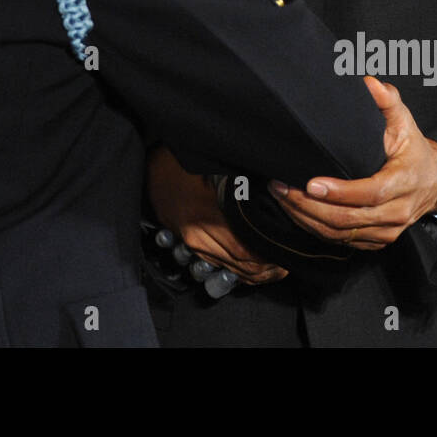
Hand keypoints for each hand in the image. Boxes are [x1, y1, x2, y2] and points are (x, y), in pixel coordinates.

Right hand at [148, 147, 287, 284]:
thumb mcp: (214, 169)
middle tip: (286, 265)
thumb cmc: (182, 162)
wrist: (150, 168)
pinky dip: (237, 269)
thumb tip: (271, 197)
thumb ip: (239, 189)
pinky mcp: (189, 243)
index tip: (285, 255)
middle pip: (239, 266)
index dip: (267, 258)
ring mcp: (192, 243)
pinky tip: (252, 265)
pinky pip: (217, 264)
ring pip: (229, 269)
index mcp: (205, 218)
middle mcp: (198, 237)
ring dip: (254, 274)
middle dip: (266, 270)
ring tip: (275, 268)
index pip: (244, 252)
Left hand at [270, 77, 436, 250]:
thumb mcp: (405, 122)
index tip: (311, 183)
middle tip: (282, 187)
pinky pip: (343, 242)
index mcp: (404, 182)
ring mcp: (387, 231)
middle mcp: (397, 212)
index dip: (340, 192)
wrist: (435, 182)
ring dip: (307, 218)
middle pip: (349, 219)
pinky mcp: (377, 241)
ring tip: (281, 197)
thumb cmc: (414, 149)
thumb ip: (388, 101)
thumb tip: (369, 83)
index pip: (370, 193)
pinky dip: (316, 229)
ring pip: (342, 234)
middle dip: (310, 206)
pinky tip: (297, 212)